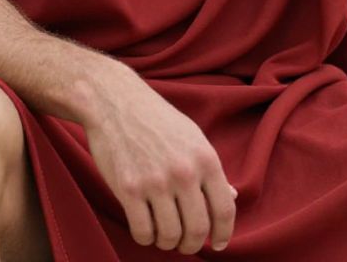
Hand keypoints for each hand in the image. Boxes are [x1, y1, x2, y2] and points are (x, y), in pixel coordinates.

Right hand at [81, 68, 237, 254]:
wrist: (115, 102)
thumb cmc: (156, 119)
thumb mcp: (191, 136)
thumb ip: (210, 169)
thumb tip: (231, 196)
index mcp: (205, 158)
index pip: (225, 210)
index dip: (223, 234)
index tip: (218, 244)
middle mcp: (184, 172)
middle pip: (198, 230)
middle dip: (192, 244)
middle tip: (185, 243)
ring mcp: (155, 182)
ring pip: (170, 236)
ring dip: (168, 242)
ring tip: (163, 234)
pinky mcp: (128, 189)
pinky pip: (143, 232)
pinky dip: (146, 238)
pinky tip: (145, 227)